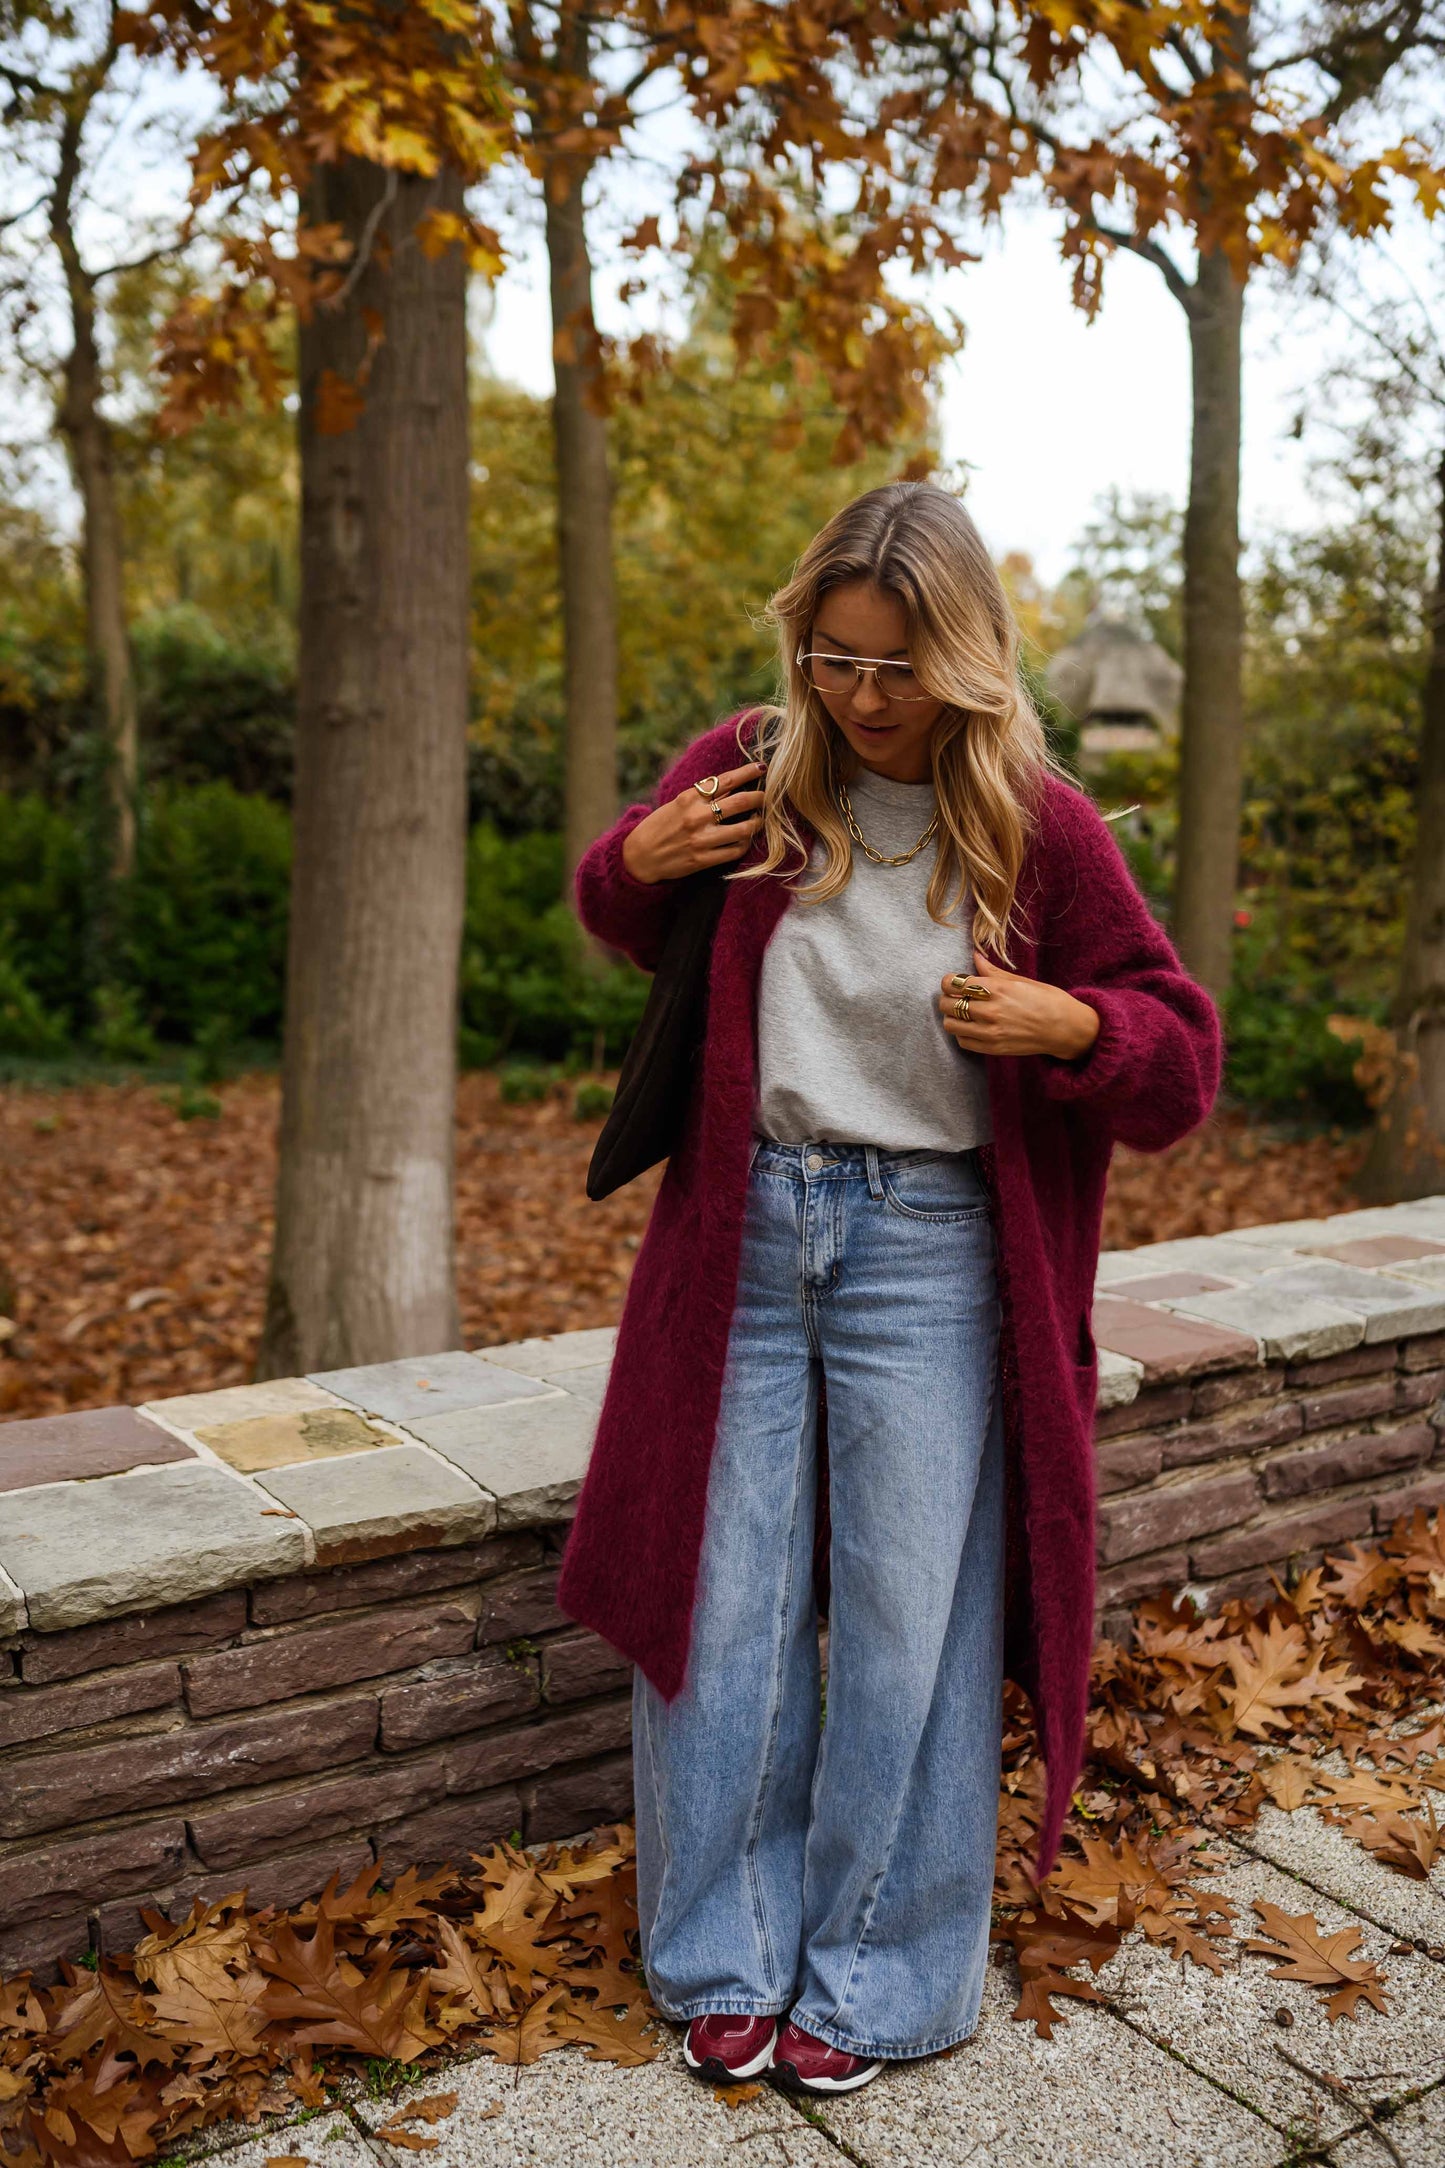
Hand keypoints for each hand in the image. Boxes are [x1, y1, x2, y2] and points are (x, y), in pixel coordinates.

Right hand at [621, 761, 766, 883]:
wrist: (639, 856)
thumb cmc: (659, 826)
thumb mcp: (677, 804)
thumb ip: (701, 796)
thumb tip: (730, 785)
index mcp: (689, 798)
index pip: (725, 781)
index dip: (747, 773)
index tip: (761, 768)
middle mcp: (696, 816)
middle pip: (740, 802)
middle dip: (759, 798)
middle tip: (766, 797)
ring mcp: (701, 839)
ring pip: (743, 829)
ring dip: (756, 824)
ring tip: (758, 821)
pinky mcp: (703, 860)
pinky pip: (734, 851)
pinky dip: (744, 844)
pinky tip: (745, 840)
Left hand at [938, 946, 1100, 1060]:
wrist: (1066, 1029)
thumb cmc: (1048, 1000)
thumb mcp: (1021, 980)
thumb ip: (993, 972)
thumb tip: (975, 957)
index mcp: (998, 989)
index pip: (955, 983)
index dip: (948, 981)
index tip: (952, 981)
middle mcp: (991, 1011)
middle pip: (948, 1004)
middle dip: (946, 998)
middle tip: (954, 996)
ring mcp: (991, 1032)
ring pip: (950, 1025)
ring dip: (951, 1017)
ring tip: (962, 1012)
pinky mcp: (993, 1048)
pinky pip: (963, 1042)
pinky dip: (962, 1033)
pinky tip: (972, 1027)